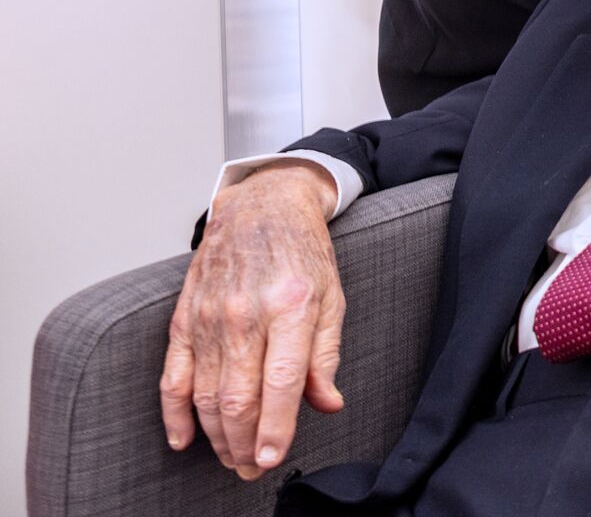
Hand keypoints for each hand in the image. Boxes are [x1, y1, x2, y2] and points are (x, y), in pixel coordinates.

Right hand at [159, 163, 345, 477]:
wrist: (260, 206)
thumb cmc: (302, 252)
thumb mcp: (332, 296)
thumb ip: (326, 354)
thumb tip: (327, 404)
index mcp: (291, 306)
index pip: (281, 382)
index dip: (275, 428)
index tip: (271, 459)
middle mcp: (246, 313)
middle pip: (238, 397)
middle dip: (243, 444)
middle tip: (252, 470)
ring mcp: (209, 316)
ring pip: (206, 394)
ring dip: (217, 436)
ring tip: (232, 458)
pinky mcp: (184, 318)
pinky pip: (173, 376)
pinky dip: (175, 413)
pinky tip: (184, 439)